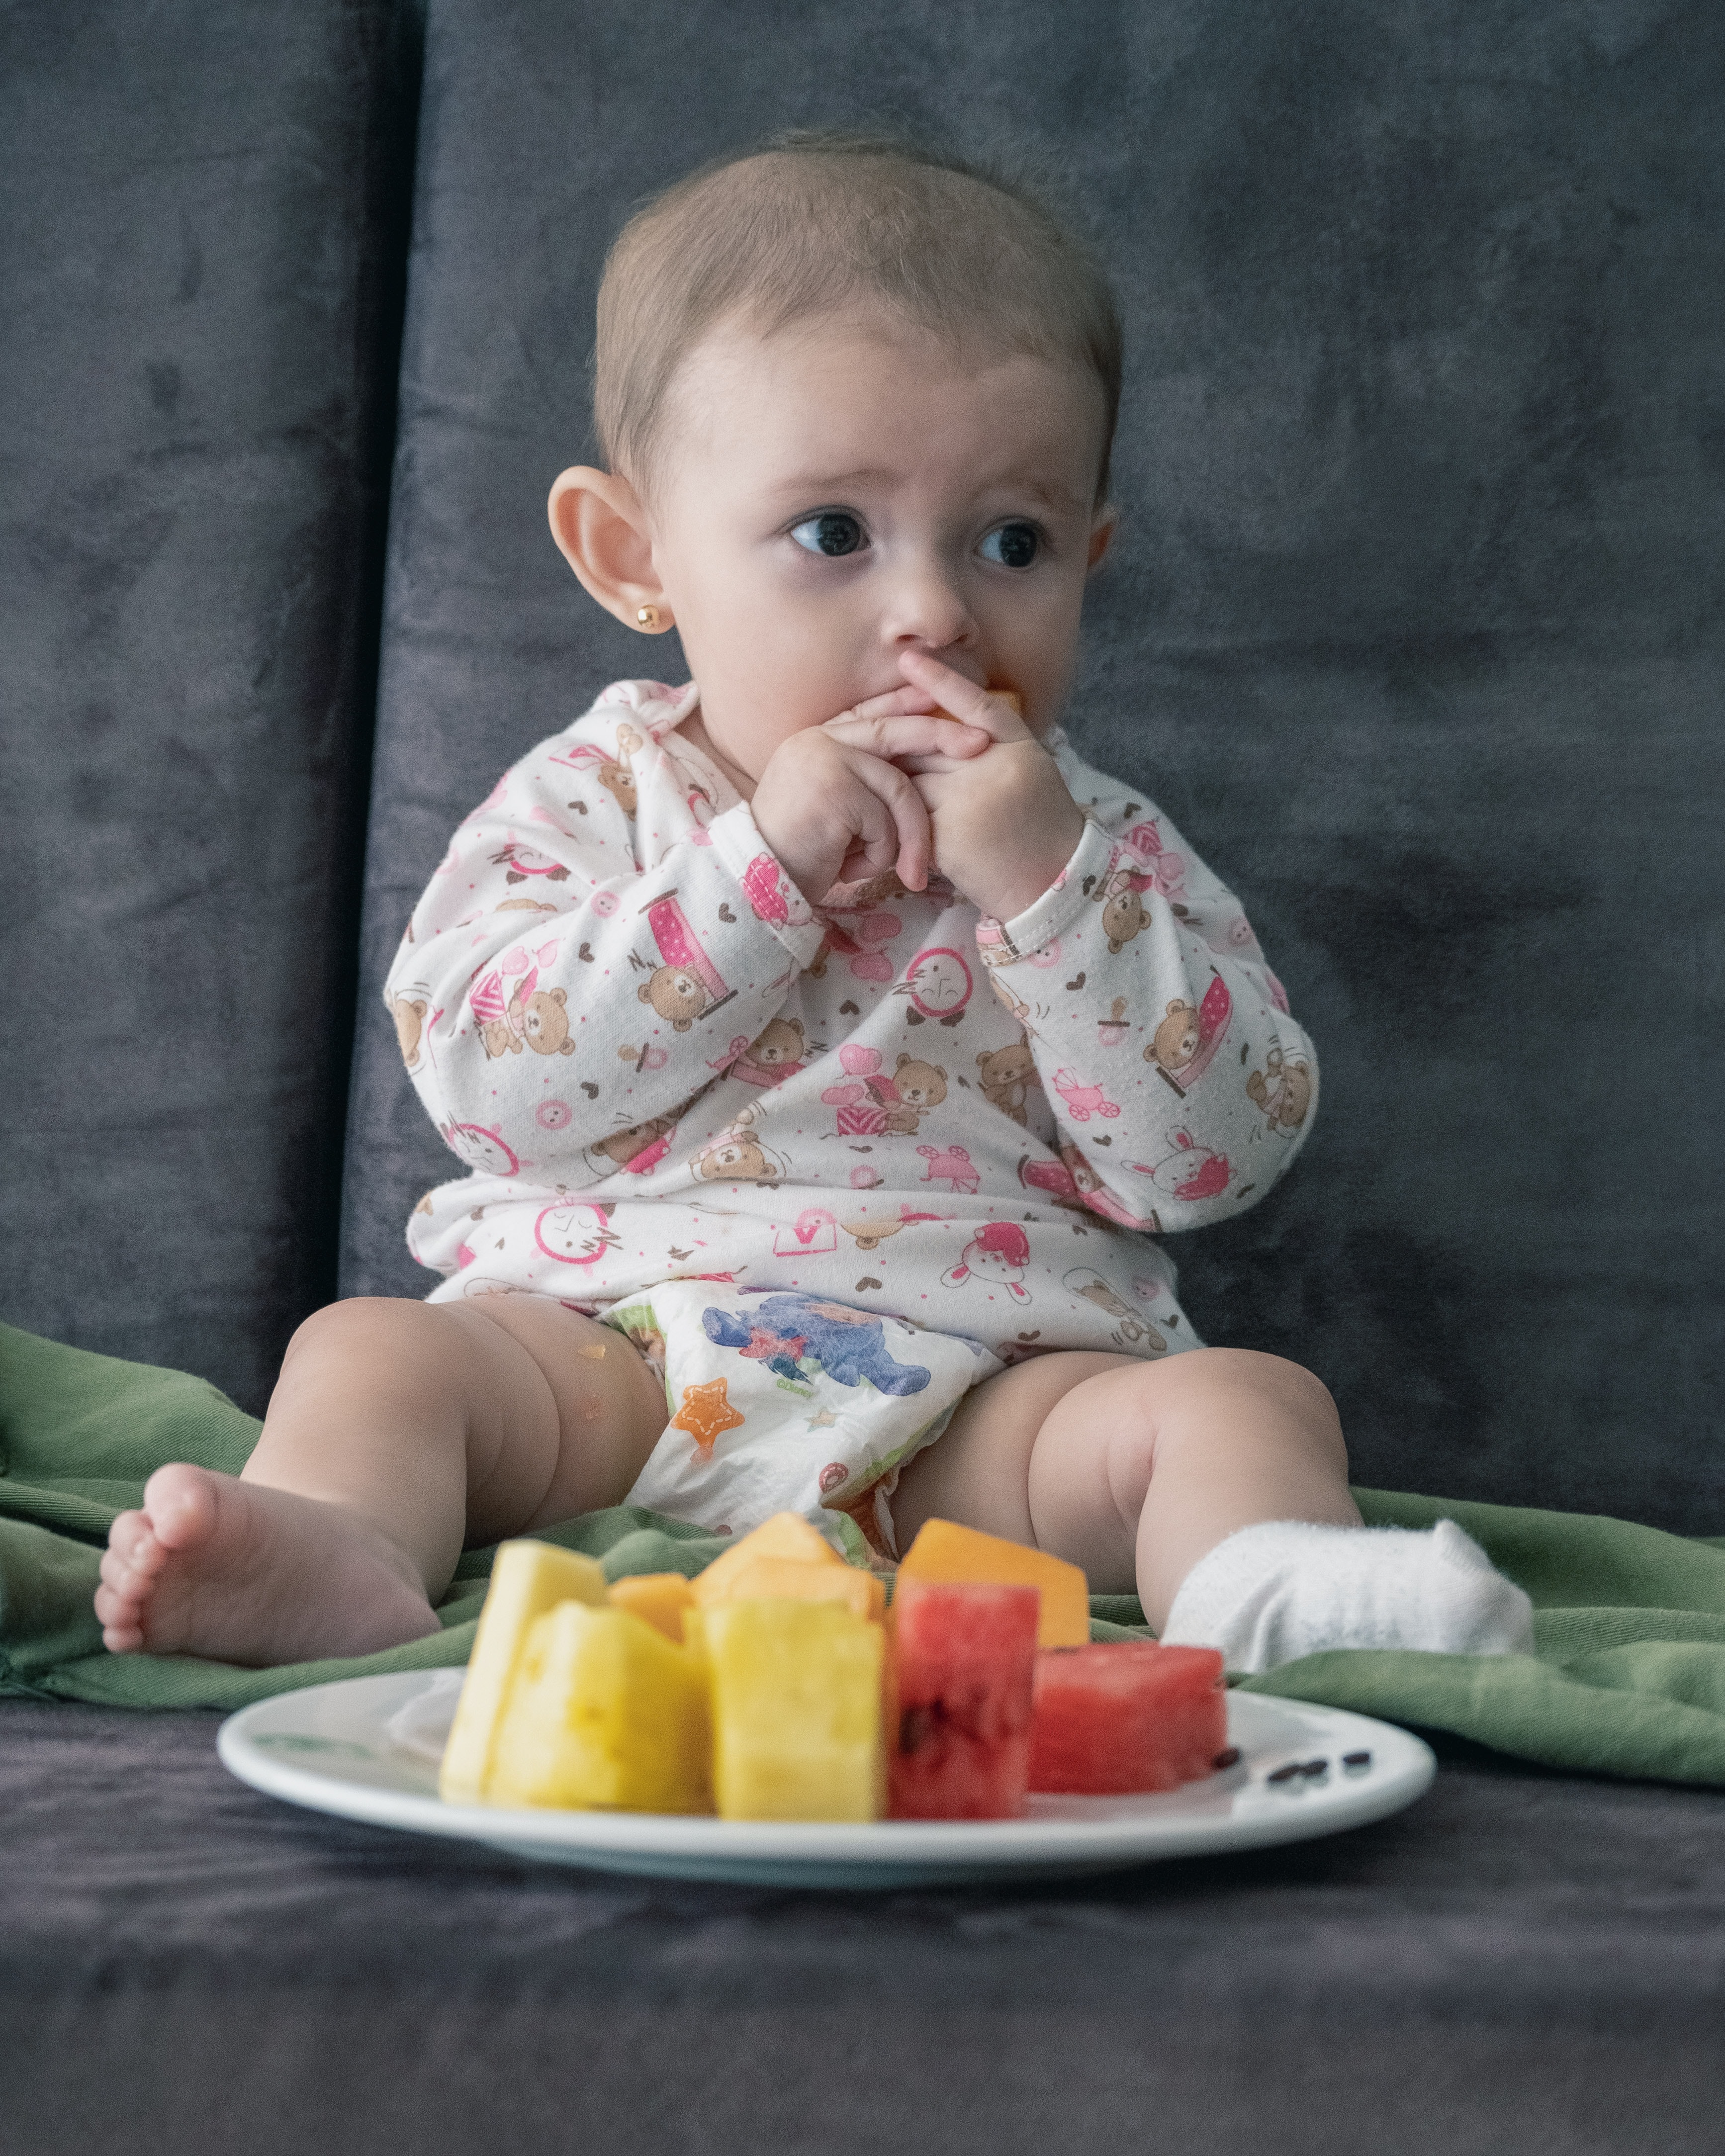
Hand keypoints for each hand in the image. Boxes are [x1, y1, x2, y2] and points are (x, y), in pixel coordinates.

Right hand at [749, 703, 990, 901]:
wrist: (759, 884)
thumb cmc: (799, 855)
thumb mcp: (832, 809)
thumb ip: (860, 780)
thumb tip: (912, 769)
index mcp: (814, 740)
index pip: (869, 713)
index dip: (906, 703)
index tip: (940, 697)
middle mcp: (816, 742)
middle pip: (893, 733)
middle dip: (941, 736)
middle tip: (980, 744)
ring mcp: (824, 760)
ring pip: (898, 788)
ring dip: (906, 837)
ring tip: (901, 870)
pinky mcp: (834, 789)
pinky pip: (885, 821)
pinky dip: (879, 854)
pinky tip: (850, 869)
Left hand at [891, 651, 1084, 920]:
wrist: (1052, 886)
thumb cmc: (1037, 829)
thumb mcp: (1027, 773)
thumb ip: (990, 747)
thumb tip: (938, 723)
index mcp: (1019, 747)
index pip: (975, 704)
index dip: (941, 680)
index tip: (909, 658)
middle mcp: (996, 767)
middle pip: (929, 741)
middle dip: (897, 743)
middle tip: (862, 732)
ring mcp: (971, 801)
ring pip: (911, 778)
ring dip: (890, 783)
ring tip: (868, 785)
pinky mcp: (947, 835)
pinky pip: (907, 814)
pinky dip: (895, 817)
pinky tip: (882, 823)